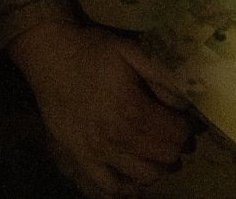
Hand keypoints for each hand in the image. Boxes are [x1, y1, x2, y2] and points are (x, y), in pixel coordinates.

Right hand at [9, 20, 193, 197]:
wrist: (48, 54)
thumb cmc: (92, 51)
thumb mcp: (130, 50)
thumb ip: (161, 74)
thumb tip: (186, 101)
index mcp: (130, 109)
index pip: (176, 135)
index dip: (186, 129)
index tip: (181, 119)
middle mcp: (113, 136)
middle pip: (164, 158)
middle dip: (175, 146)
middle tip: (170, 132)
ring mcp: (95, 151)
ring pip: (144, 176)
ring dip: (156, 165)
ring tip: (153, 148)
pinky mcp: (80, 158)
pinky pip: (109, 187)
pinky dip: (127, 186)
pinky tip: (133, 173)